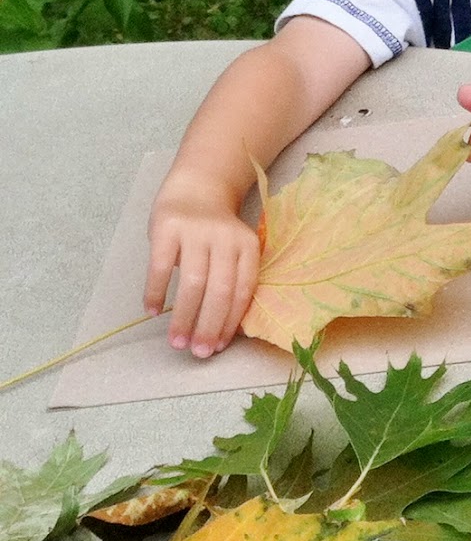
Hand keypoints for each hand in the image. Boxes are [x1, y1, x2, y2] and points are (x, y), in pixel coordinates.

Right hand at [146, 178, 259, 357]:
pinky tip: (152, 311)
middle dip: (208, 326)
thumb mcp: (233, 249)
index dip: (231, 321)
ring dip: (183, 317)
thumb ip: (231, 277)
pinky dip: (156, 292)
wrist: (196, 187)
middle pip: (219, 290)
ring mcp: (196, 231)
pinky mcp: (168, 227)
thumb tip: (222, 327)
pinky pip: (160, 267)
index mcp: (248, 247)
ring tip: (176, 342)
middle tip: (198, 353)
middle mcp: (225, 238)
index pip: (242, 291)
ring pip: (193, 283)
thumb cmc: (215, 231)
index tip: (219, 347)